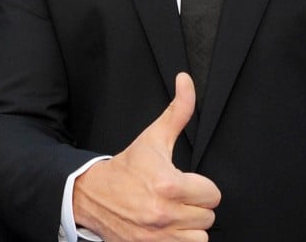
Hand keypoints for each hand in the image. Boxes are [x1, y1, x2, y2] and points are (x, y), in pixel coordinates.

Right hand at [72, 73, 219, 241]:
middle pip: (208, 216)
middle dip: (194, 204)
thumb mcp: (153, 137)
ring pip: (199, 236)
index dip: (200, 185)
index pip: (212, 194)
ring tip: (171, 211)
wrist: (93, 194)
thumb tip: (186, 81)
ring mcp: (159, 237)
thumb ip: (178, 111)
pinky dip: (178, 240)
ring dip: (188, 226)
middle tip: (175, 195)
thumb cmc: (126, 167)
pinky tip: (165, 227)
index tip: (184, 181)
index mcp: (168, 185)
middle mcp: (165, 213)